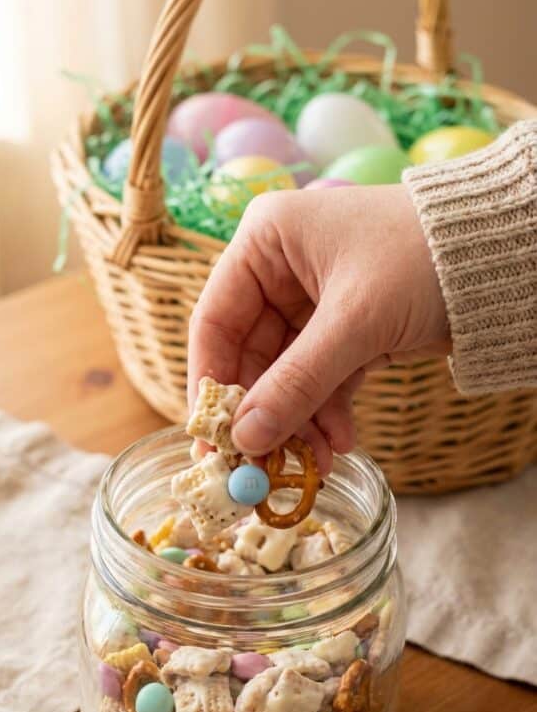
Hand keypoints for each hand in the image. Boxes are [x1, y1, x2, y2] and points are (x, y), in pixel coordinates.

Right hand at [188, 184, 449, 473]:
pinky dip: (327, 412)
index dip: (209, 383)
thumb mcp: (354, 324)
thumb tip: (246, 438)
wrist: (501, 256)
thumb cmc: (420, 259)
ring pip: (287, 375)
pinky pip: (321, 379)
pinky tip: (339, 443)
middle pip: (250, 356)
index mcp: (266, 243)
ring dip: (299, 421)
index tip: (210, 438)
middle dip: (264, 413)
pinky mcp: (345, 329)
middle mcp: (281, 270)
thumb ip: (296, 383)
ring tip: (315, 465)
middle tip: (260, 468)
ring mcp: (312, 302)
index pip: (215, 321)